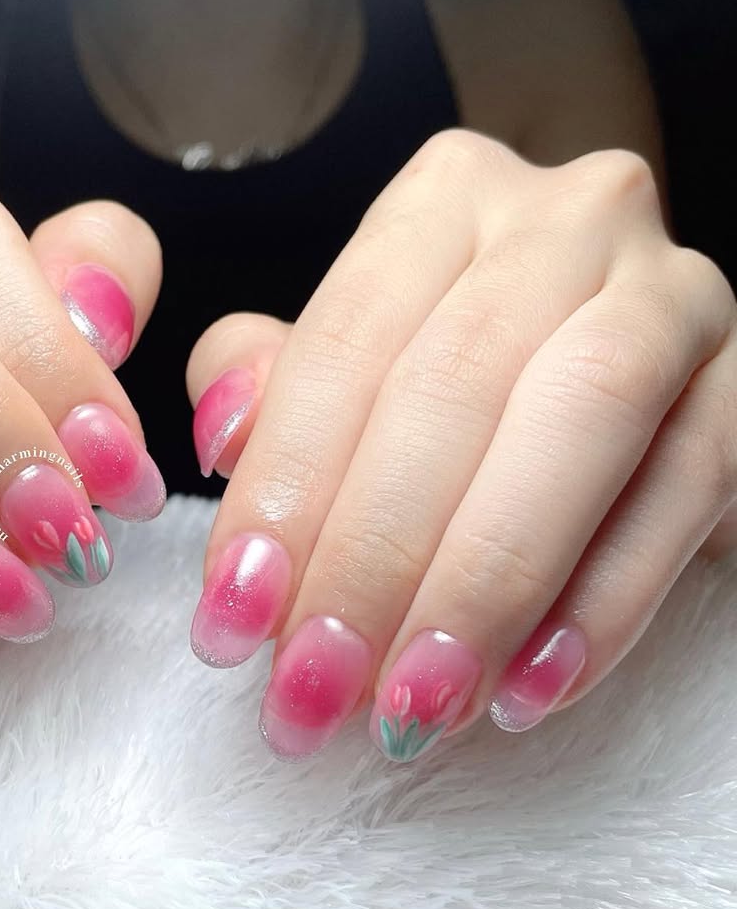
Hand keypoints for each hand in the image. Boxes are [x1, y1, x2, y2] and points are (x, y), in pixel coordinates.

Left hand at [187, 128, 736, 761]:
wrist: (597, 351)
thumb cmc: (443, 371)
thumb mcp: (342, 358)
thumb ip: (266, 381)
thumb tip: (223, 438)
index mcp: (441, 202)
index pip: (339, 352)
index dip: (280, 496)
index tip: (231, 623)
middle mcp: (562, 222)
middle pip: (452, 392)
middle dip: (373, 561)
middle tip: (314, 689)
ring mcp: (671, 294)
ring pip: (578, 428)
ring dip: (484, 588)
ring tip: (414, 706)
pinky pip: (685, 490)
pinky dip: (604, 603)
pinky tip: (526, 691)